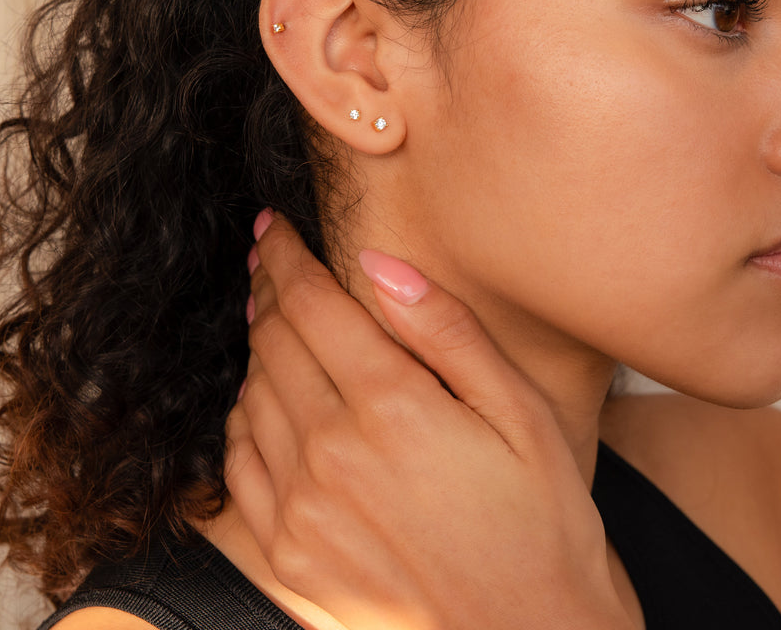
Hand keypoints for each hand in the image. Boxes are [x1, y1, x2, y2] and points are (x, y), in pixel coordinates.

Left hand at [226, 212, 633, 629]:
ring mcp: (300, 509)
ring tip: (271, 317)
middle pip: (272, 340)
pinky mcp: (287, 555)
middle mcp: (331, 454)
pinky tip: (263, 399)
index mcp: (391, 407)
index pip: (311, 304)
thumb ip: (446, 331)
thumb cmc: (541, 523)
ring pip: (250, 394)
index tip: (272, 226)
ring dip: (256, 346)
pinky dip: (243, 416)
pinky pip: (239, 462)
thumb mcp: (520, 413)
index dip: (285, 255)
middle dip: (266, 287)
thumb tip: (379, 265)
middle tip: (268, 259)